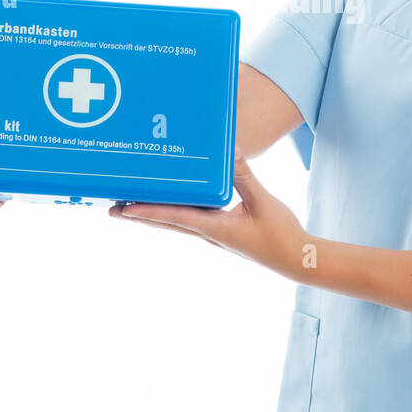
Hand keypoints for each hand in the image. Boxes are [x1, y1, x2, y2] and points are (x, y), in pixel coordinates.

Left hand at [108, 148, 311, 279]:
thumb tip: (231, 151)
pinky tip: (174, 204)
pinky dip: (176, 213)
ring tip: (132, 208)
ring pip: (177, 223)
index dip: (146, 213)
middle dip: (140, 216)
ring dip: (155, 215)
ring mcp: (215, 235)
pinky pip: (193, 220)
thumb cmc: (281, 234)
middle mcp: (208, 233)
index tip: (123, 209)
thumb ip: (245, 177)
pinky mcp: (223, 233)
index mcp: (214, 228)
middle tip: (113, 209)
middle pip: (166, 223)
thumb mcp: (263, 202)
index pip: (173, 217)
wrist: (297, 259)